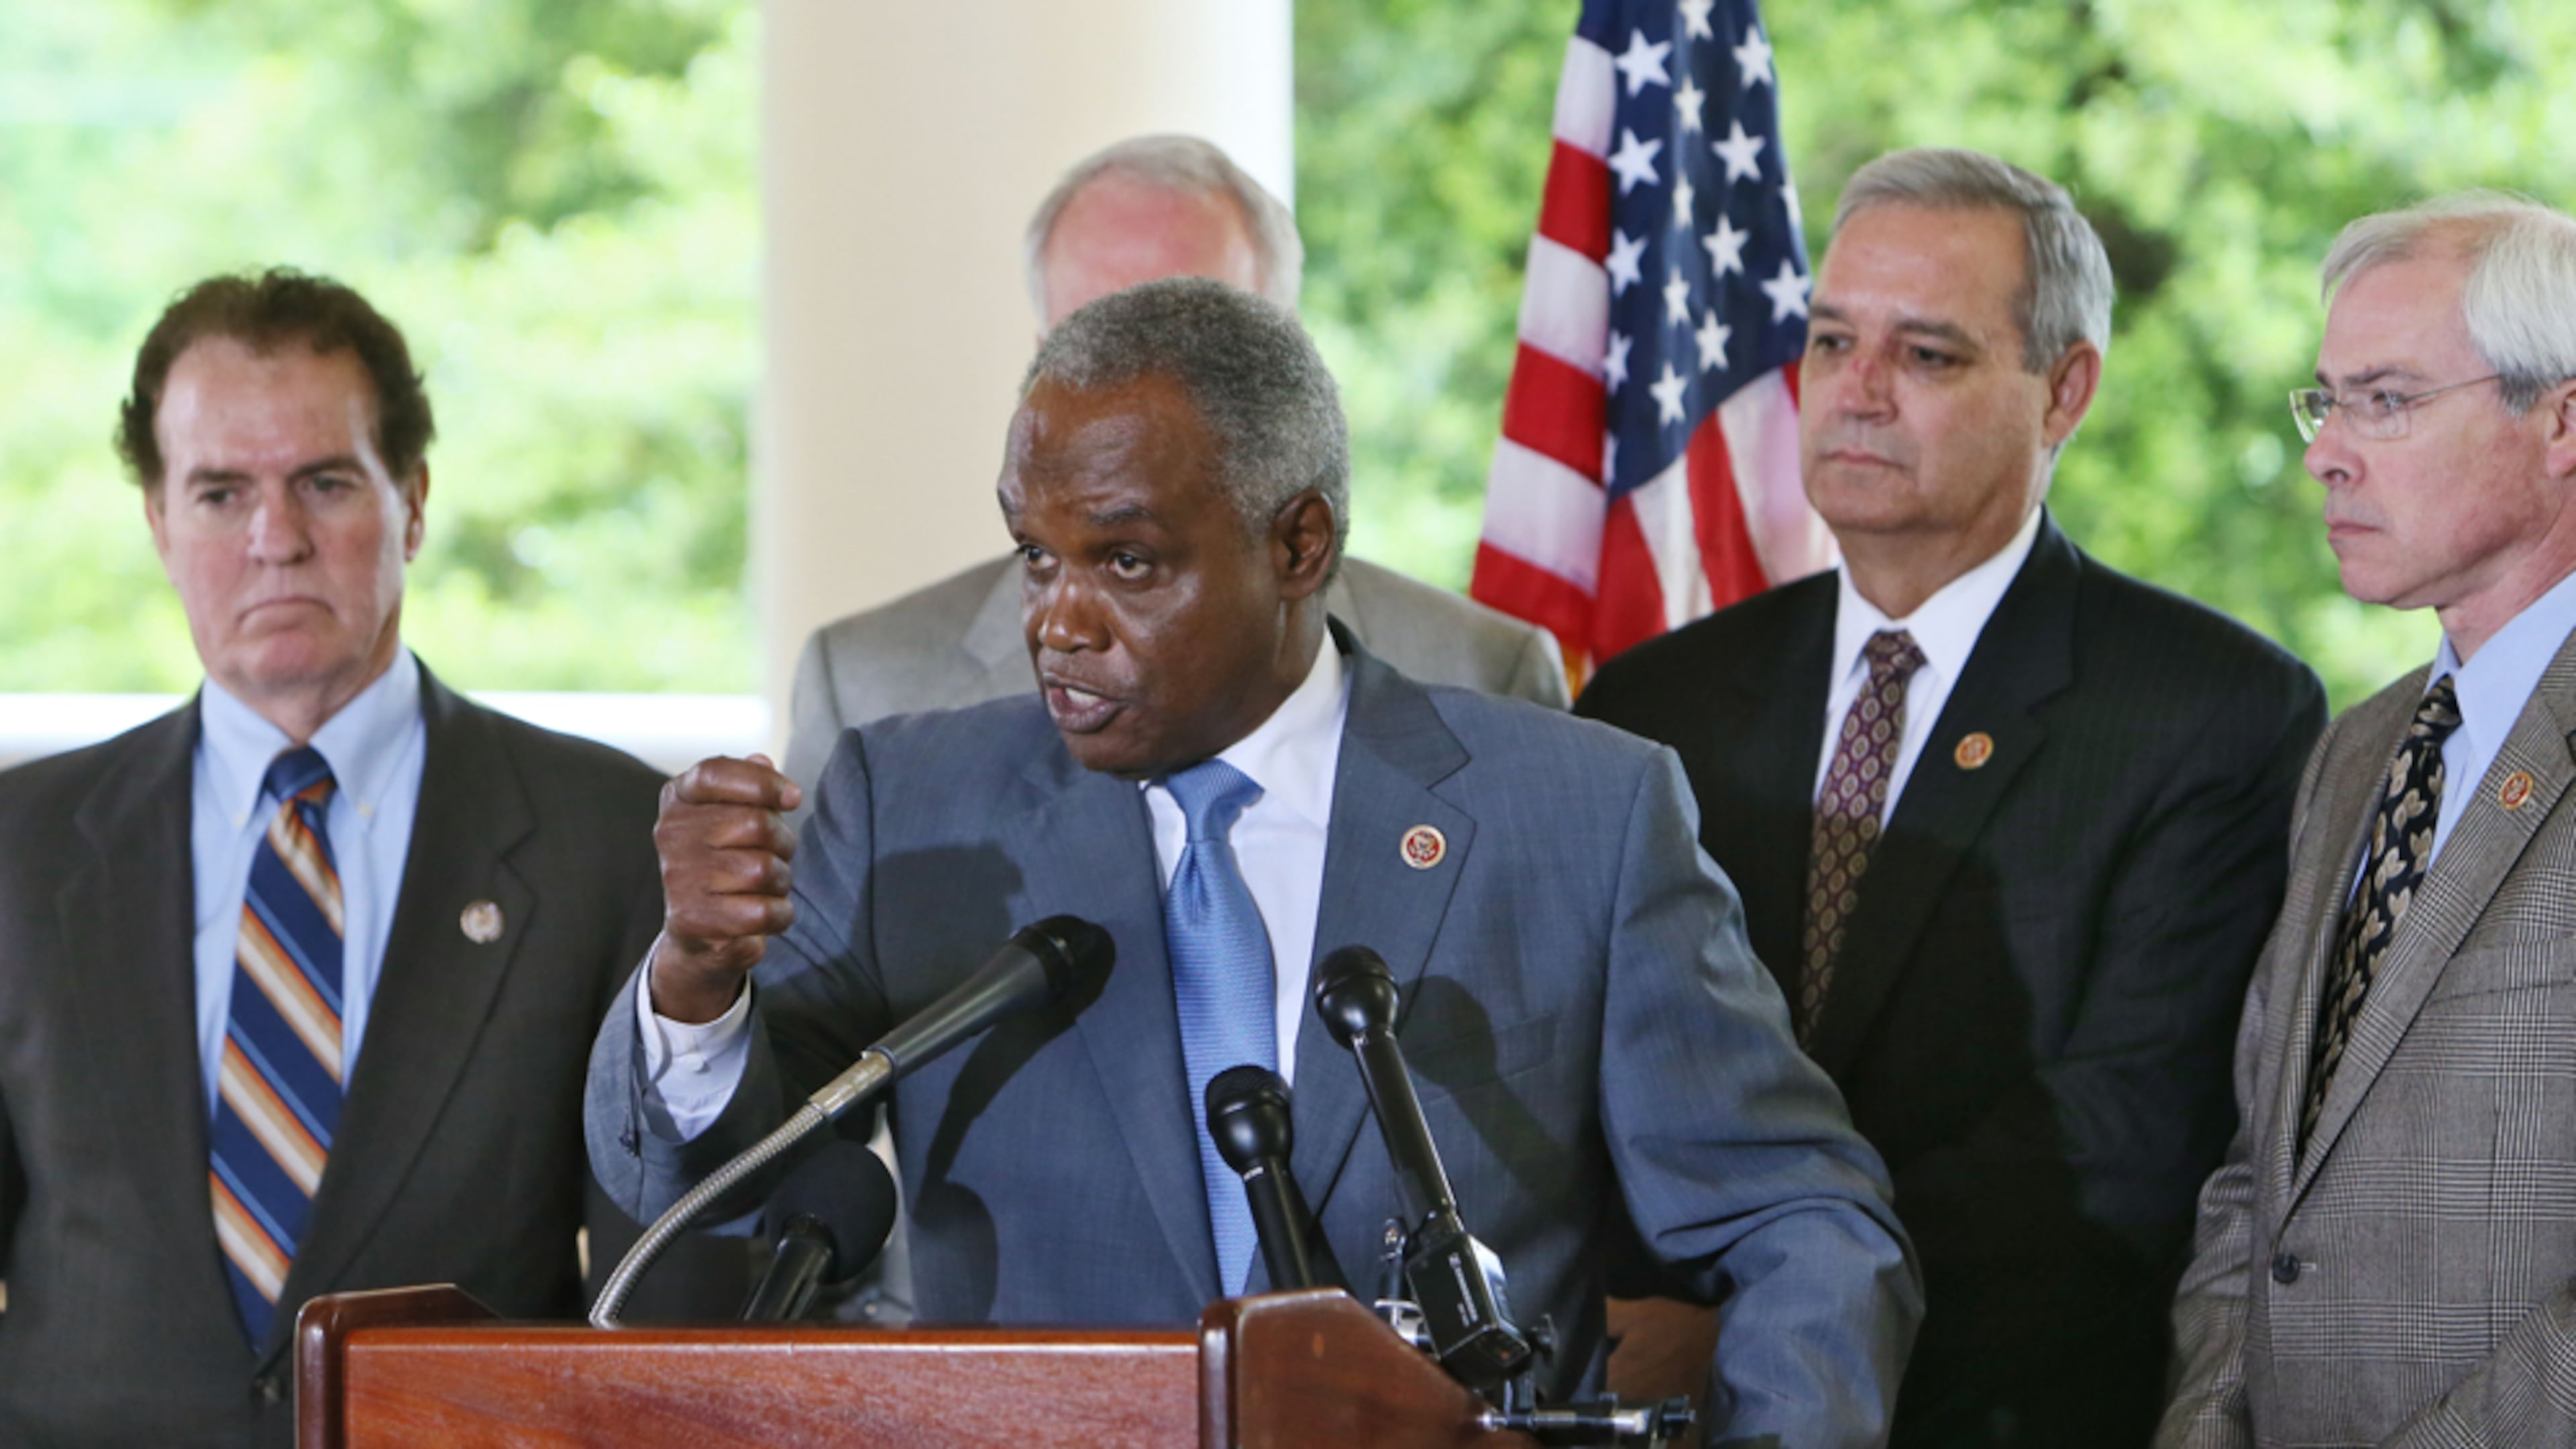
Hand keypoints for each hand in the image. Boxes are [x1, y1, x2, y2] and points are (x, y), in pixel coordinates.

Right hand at [647, 754, 802, 1023]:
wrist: (702, 932)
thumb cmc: (727, 861)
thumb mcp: (738, 815)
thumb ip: (750, 786)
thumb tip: (762, 761)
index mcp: (678, 799)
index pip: (715, 772)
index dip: (762, 782)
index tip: (793, 798)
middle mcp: (670, 835)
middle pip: (756, 823)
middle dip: (783, 841)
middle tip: (777, 854)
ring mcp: (677, 878)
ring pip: (764, 870)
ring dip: (781, 880)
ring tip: (765, 886)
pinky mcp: (692, 920)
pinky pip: (764, 911)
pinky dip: (779, 914)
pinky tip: (765, 914)